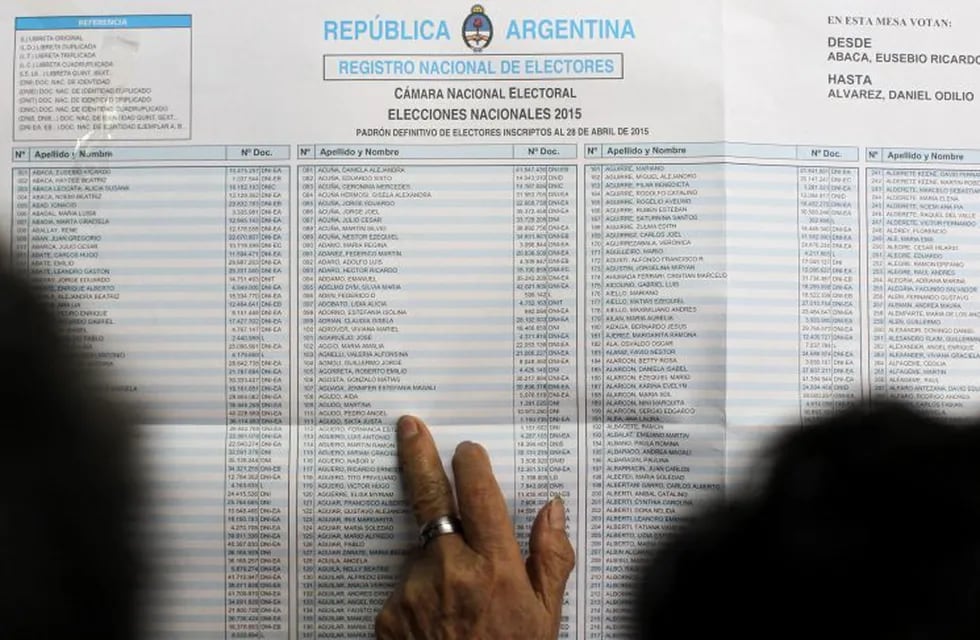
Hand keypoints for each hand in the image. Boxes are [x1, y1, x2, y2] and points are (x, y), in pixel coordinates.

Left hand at [375, 415, 574, 638]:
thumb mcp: (546, 617)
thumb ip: (551, 558)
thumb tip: (552, 508)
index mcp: (496, 569)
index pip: (481, 497)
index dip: (471, 466)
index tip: (466, 449)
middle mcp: (451, 572)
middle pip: (430, 500)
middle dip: (418, 457)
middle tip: (408, 427)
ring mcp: (414, 590)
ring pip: (422, 552)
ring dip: (435, 561)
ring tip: (457, 604)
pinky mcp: (388, 611)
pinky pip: (405, 586)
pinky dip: (420, 593)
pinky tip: (438, 620)